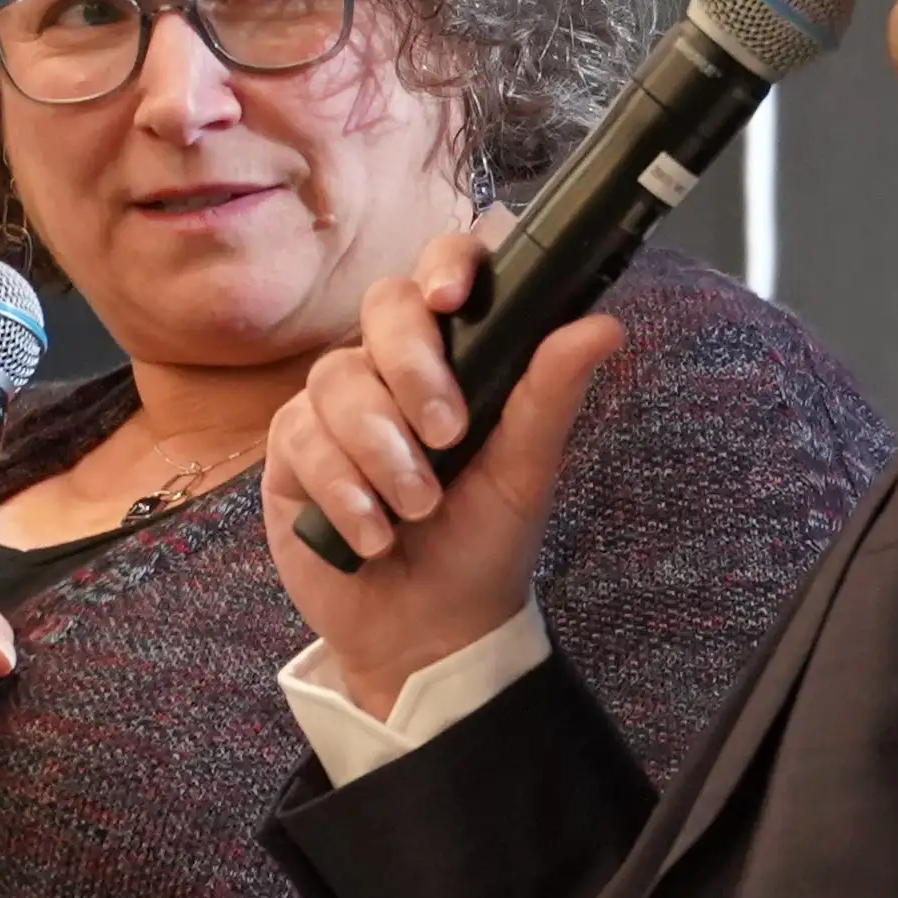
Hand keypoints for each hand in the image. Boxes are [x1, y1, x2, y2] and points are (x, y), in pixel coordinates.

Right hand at [261, 217, 625, 706]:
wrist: (428, 632)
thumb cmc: (484, 544)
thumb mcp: (526, 471)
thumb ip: (551, 393)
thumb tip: (603, 324)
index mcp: (458, 353)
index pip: (446, 270)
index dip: (445, 264)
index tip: (452, 298)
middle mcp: (391, 366)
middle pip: (383, 305)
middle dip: (413, 368)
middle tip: (449, 436)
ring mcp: (337, 405)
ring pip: (338, 378)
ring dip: (383, 451)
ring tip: (418, 511)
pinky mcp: (293, 452)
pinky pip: (302, 437)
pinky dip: (344, 490)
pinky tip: (373, 535)